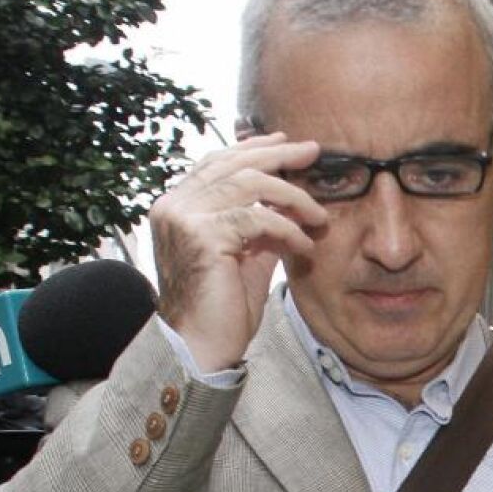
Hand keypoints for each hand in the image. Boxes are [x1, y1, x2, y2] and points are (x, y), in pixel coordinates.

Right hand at [150, 132, 327, 371]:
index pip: (218, 163)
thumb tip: (292, 197)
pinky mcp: (203, 236)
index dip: (254, 150)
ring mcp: (184, 218)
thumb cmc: (223, 306)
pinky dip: (287, 228)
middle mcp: (174, 205)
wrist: (201, 346)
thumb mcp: (247, 253)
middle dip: (278, 155)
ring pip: (249, 184)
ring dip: (292, 196)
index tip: (287, 144)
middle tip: (312, 152)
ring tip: (318, 215)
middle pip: (233, 164)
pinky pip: (257, 218)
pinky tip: (304, 245)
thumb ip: (261, 222)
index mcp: (177, 205)